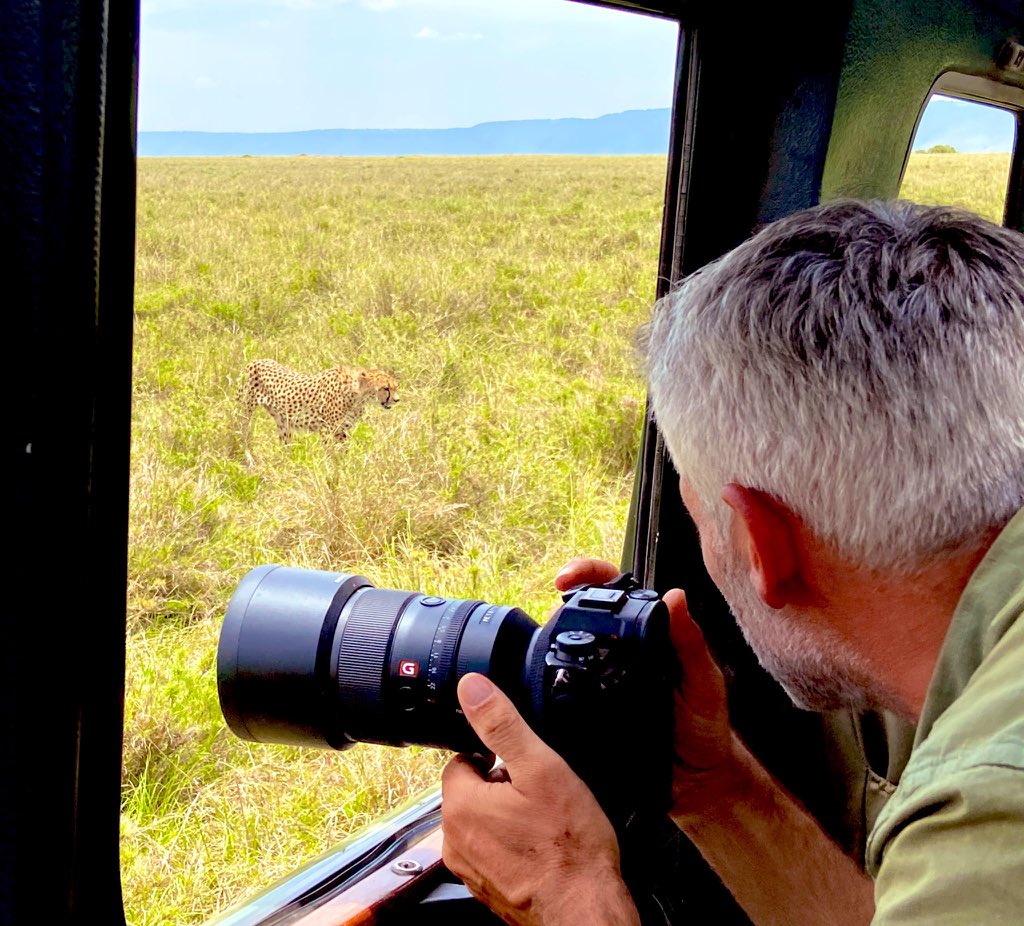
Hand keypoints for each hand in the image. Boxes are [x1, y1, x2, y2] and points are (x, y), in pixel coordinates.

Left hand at [441, 672, 639, 925]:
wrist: (585, 910)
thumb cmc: (568, 847)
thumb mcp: (540, 768)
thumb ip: (502, 724)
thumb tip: (472, 688)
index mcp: (461, 805)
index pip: (462, 759)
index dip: (495, 757)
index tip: (522, 767)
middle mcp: (455, 840)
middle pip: (472, 792)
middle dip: (501, 787)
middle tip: (539, 796)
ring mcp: (470, 870)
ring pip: (482, 823)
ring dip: (506, 818)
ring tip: (543, 823)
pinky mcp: (486, 890)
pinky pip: (493, 853)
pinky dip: (512, 847)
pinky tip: (541, 848)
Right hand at [554, 559, 737, 820]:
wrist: (695, 784)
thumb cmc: (706, 729)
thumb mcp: (704, 683)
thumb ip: (690, 643)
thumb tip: (676, 596)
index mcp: (650, 635)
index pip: (616, 592)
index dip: (590, 576)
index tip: (569, 578)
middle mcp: (622, 651)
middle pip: (582, 612)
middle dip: (562, 601)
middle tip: (555, 602)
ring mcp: (601, 680)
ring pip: (566, 647)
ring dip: (550, 639)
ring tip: (544, 641)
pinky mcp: (587, 710)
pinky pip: (562, 689)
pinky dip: (547, 682)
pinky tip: (539, 681)